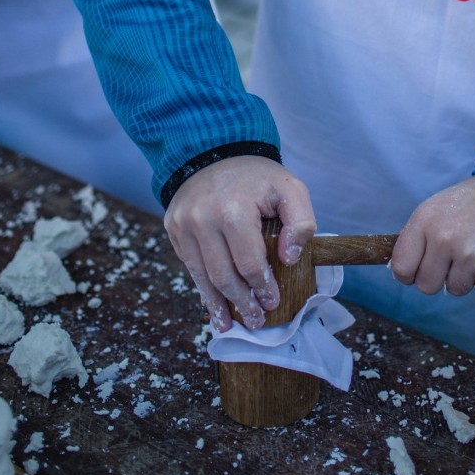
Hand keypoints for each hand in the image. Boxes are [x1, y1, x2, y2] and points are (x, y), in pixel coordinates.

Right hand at [164, 156, 314, 332]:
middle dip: (241, 302)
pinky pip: (189, 264)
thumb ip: (301, 222)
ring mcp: (182, 222)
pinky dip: (202, 286)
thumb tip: (289, 259)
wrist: (216, 151)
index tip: (272, 302)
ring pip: (201, 275)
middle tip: (257, 320)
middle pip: (222, 275)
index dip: (261, 287)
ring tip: (230, 323)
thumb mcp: (290, 189)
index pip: (248, 262)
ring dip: (217, 303)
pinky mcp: (172, 226)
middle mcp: (202, 217)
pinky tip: (213, 303)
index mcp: (233, 208)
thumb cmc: (258, 177)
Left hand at [391, 176, 474, 295]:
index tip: (418, 270)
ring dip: (465, 277)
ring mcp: (468, 255)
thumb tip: (402, 270)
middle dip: (439, 278)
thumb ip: (419, 237)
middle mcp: (443, 238)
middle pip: (426, 286)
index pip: (401, 267)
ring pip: (454, 289)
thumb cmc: (473, 203)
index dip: (409, 274)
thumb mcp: (438, 209)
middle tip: (453, 260)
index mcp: (424, 221)